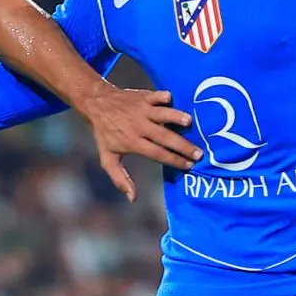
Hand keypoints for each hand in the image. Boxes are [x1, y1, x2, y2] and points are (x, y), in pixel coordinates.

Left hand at [78, 85, 200, 200]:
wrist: (96, 104)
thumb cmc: (105, 134)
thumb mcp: (108, 158)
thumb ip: (120, 179)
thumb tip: (133, 198)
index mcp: (133, 142)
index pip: (157, 153)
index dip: (174, 160)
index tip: (189, 166)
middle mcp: (139, 126)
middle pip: (164, 137)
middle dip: (182, 146)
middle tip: (199, 153)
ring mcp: (142, 110)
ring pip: (162, 114)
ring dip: (176, 117)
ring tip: (189, 123)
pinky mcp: (143, 97)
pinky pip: (156, 96)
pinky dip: (164, 97)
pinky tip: (173, 100)